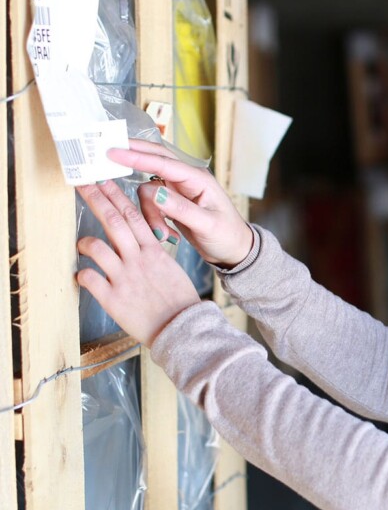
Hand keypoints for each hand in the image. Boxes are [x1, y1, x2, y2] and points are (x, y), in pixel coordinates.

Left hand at [76, 181, 200, 345]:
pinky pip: (88, 278)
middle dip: (96, 199)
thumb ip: (152, 252)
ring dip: (85, 242)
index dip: (116, 195)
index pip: (133, 215)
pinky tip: (84, 277)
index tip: (103, 181)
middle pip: (114, 222)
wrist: (183, 328)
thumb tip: (141, 239)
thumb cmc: (178, 300)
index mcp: (154, 251)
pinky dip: (82, 275)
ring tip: (83, 244)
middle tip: (82, 184)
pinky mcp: (113, 298)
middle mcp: (137, 260)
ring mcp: (124, 278)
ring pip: (96, 247)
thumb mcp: (171, 268)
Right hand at [108, 139, 252, 267]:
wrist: (234, 251)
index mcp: (198, 179)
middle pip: (153, 161)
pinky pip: (150, 204)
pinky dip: (152, 219)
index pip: (163, 162)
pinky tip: (166, 235)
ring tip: (164, 235)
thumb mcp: (207, 225)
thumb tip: (155, 192)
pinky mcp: (172, 202)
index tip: (112, 152)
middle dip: (130, 160)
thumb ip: (181, 209)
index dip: (137, 156)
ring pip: (147, 191)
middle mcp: (186, 179)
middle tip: (105, 159)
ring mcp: (178, 190)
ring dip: (149, 213)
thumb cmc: (227, 236)